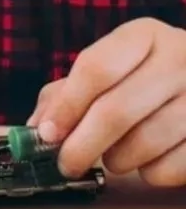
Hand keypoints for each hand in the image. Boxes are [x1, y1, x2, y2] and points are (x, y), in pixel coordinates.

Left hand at [29, 17, 185, 186]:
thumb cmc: (146, 78)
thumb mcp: (111, 68)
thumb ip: (67, 92)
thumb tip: (37, 128)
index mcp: (145, 36)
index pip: (96, 68)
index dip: (66, 106)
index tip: (47, 133)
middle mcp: (179, 59)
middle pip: (116, 111)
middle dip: (81, 145)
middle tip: (67, 163)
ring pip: (143, 145)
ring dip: (116, 160)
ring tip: (115, 153)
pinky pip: (167, 168)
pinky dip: (148, 173)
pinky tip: (150, 158)